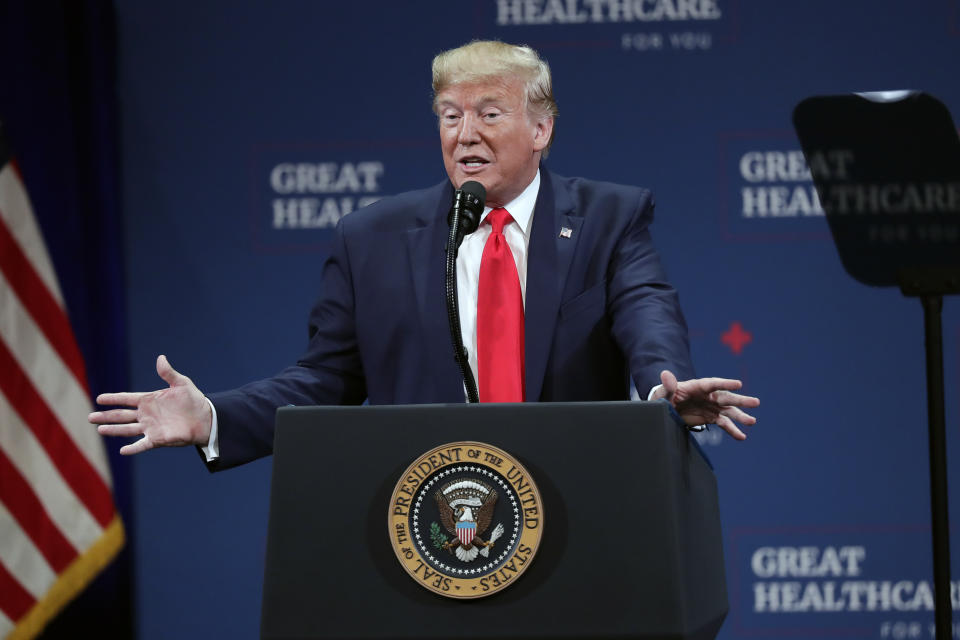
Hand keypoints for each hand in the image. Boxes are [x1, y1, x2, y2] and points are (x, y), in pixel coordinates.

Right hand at [89, 355, 212, 454]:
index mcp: (150, 400)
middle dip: (106, 416)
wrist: (205, 418)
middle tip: (90, 417)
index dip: (113, 398)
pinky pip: (142, 444)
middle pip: (122, 415)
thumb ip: (169, 373)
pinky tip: (123, 450)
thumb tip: (161, 358)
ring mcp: (150, 427)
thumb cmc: (194, 400)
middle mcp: (147, 414)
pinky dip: (133, 448)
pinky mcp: (158, 439)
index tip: (99, 398)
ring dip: (114, 430)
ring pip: (127, 429)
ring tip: (99, 429)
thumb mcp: (182, 384)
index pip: (127, 399)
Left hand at [650, 369, 758, 439]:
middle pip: (726, 397)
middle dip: (740, 400)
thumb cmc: (664, 397)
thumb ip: (668, 386)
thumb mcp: (664, 393)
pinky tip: (741, 436)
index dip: (725, 384)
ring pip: (729, 411)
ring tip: (752, 422)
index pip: (713, 384)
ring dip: (740, 416)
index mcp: (697, 386)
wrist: (666, 408)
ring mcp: (711, 406)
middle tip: (755, 403)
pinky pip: (724, 423)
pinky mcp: (711, 417)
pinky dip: (732, 430)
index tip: (739, 384)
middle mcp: (708, 395)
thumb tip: (665, 374)